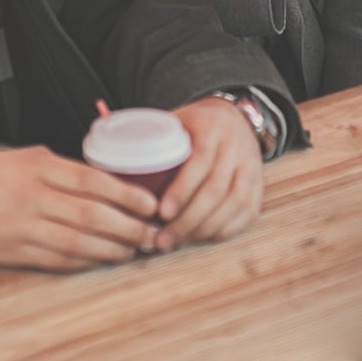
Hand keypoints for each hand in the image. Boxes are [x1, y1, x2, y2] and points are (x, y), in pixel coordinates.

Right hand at [0, 145, 159, 271]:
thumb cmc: (0, 173)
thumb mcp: (33, 159)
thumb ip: (68, 171)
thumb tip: (115, 184)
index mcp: (40, 168)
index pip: (92, 181)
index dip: (126, 195)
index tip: (151, 204)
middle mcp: (32, 198)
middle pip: (89, 215)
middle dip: (127, 227)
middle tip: (152, 233)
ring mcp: (20, 228)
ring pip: (75, 242)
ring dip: (111, 249)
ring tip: (135, 250)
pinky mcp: (11, 253)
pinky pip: (56, 261)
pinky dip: (85, 262)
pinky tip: (105, 260)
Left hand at [152, 98, 266, 252]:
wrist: (232, 118)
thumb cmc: (193, 127)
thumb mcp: (174, 121)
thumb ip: (146, 138)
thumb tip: (103, 163)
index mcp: (213, 128)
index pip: (201, 162)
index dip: (182, 190)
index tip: (161, 213)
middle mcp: (238, 147)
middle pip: (217, 190)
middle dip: (187, 221)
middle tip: (161, 240)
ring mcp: (252, 167)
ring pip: (234, 205)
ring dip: (203, 230)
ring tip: (176, 242)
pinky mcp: (259, 186)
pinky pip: (247, 214)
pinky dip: (224, 230)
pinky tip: (201, 238)